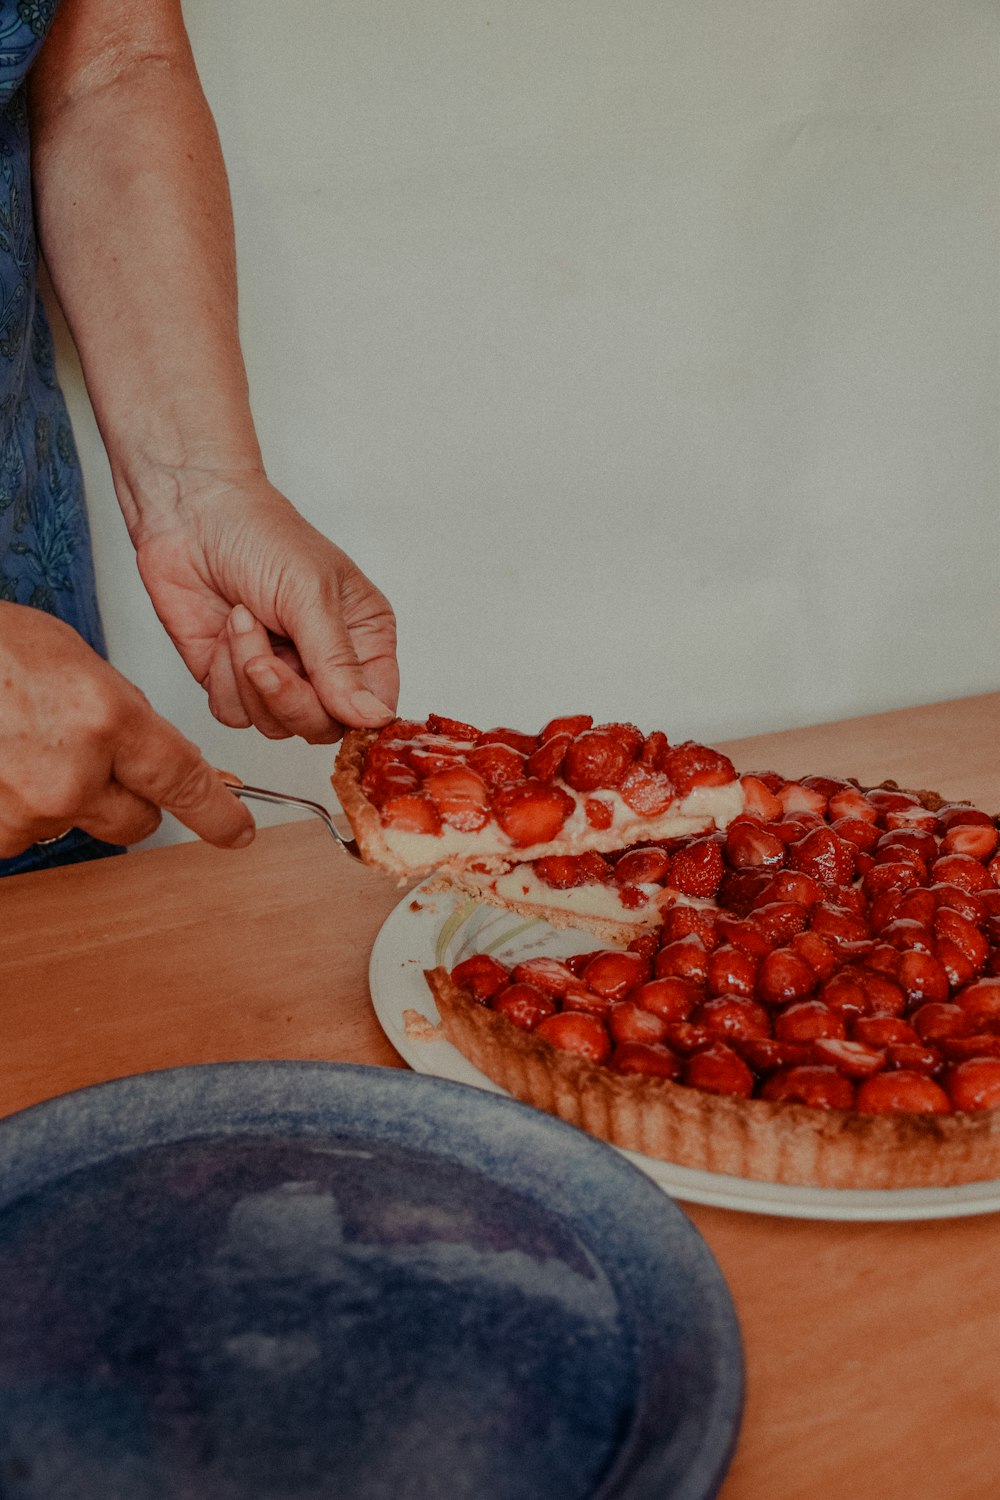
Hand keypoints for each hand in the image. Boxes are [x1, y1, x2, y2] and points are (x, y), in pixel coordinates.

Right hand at [0, 603, 254, 856]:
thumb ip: (126, 715)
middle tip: (88, 760)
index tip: (236, 831)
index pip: (184, 781)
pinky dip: (17, 809)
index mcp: (107, 719)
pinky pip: (24, 836)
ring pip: (74, 826)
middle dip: (126, 799)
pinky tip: (3, 766)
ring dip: (60, 800)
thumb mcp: (79, 663)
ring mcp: (27, 810)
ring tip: (22, 747)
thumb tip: (164, 758)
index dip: (217, 812)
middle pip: (137, 822)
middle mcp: (72, 774)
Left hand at [133, 473, 398, 742]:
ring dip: (249, 679)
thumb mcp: (311, 594)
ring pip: (275, 724)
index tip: (327, 699)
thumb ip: (338, 662)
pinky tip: (224, 630)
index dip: (354, 715)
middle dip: (289, 698)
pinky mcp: (231, 681)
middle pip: (323, 726)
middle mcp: (324, 664)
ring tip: (242, 620)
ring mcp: (278, 675)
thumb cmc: (260, 534)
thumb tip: (371, 717)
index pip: (374, 705)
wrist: (189, 514)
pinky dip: (223, 678)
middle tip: (264, 661)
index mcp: (364, 638)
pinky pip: (234, 714)